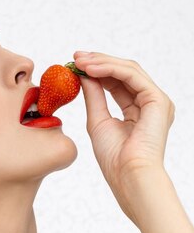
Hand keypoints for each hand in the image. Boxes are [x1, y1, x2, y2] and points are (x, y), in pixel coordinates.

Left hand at [73, 51, 175, 217]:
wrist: (128, 176)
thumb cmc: (114, 158)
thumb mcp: (98, 121)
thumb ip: (94, 96)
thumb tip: (84, 75)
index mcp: (138, 110)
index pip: (117, 82)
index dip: (96, 70)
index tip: (74, 64)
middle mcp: (149, 103)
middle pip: (123, 72)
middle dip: (98, 61)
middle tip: (76, 56)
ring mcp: (156, 100)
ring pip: (128, 69)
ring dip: (102, 62)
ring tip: (79, 61)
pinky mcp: (158, 99)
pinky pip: (131, 75)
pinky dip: (110, 68)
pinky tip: (91, 69)